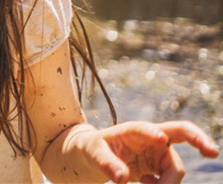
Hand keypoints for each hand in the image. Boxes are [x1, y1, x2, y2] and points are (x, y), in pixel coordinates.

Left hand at [80, 120, 218, 182]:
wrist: (99, 156)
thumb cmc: (95, 149)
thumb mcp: (94, 153)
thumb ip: (106, 164)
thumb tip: (121, 178)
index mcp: (133, 129)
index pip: (144, 128)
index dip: (152, 133)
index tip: (160, 139)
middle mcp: (152, 137)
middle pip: (181, 134)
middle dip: (198, 139)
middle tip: (213, 151)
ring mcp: (161, 151)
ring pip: (176, 169)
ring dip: (166, 183)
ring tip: (144, 183)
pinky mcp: (163, 166)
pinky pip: (172, 179)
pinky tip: (146, 182)